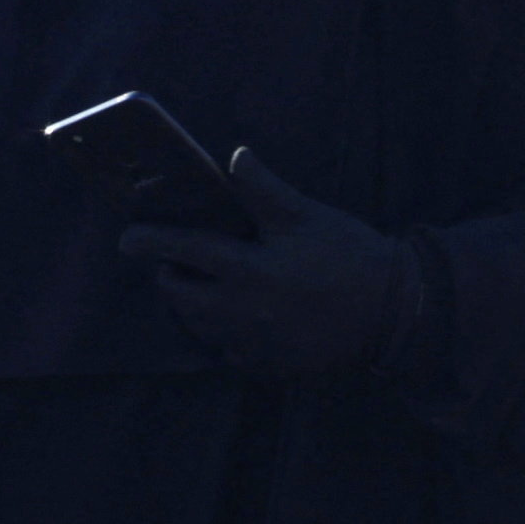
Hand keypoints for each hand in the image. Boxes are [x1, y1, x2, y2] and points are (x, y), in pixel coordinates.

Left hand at [122, 148, 416, 378]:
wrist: (395, 313)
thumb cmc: (351, 256)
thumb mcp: (307, 215)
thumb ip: (262, 188)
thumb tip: (233, 157)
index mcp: (248, 269)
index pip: (182, 251)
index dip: (149, 241)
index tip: (128, 238)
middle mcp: (242, 312)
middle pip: (180, 297)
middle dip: (170, 277)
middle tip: (180, 262)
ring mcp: (254, 344)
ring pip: (200, 327)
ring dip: (193, 306)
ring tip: (209, 287)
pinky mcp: (270, 366)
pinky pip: (230, 352)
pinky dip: (225, 334)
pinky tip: (245, 318)